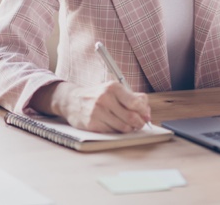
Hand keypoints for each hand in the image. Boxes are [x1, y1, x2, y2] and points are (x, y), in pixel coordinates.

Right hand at [32, 81, 150, 132]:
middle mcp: (105, 98)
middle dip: (139, 123)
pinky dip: (117, 131)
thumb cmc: (98, 95)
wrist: (72, 100)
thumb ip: (133, 98)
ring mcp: (97, 112)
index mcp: (113, 87)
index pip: (136, 103)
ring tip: (128, 125)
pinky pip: (112, 132)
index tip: (146, 116)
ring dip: (129, 129)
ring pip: (123, 127)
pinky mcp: (92, 124)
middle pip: (131, 117)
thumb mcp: (114, 90)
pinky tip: (114, 126)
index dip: (144, 112)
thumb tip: (147, 113)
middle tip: (140, 124)